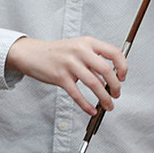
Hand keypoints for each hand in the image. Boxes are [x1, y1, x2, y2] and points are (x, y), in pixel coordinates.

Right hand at [5, 36, 127, 116]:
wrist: (30, 53)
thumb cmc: (56, 53)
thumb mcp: (77, 48)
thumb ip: (93, 59)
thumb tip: (111, 79)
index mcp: (87, 42)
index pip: (114, 53)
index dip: (123, 67)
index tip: (122, 78)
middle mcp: (79, 51)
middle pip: (106, 70)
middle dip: (115, 86)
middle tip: (116, 94)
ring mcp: (69, 63)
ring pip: (94, 83)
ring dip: (104, 98)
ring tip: (108, 105)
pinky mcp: (59, 76)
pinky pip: (77, 94)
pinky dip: (86, 105)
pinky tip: (91, 110)